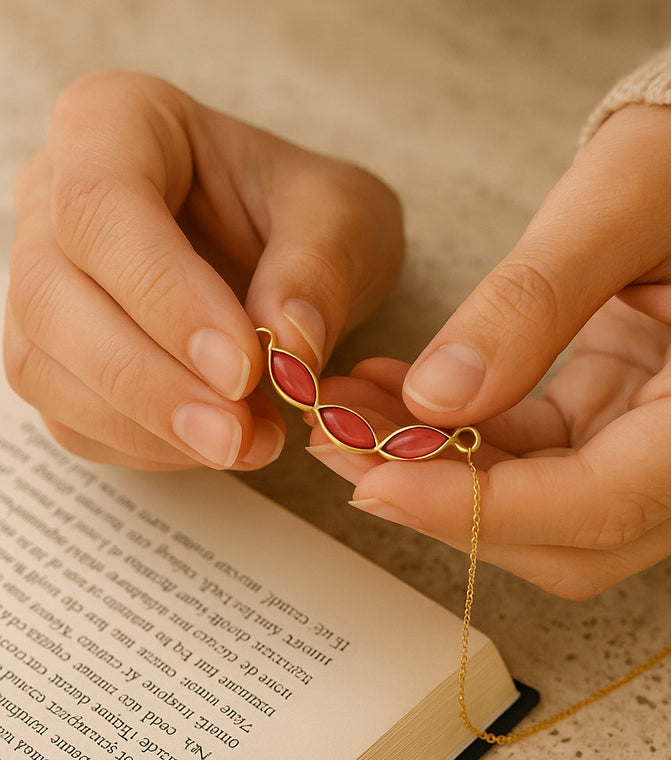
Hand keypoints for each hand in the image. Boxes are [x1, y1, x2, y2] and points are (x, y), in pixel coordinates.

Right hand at [5, 70, 402, 469]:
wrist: (292, 243)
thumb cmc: (308, 210)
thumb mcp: (343, 217)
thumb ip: (318, 271)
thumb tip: (285, 351)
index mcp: (117, 123)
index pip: (102, 207)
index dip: (165, 297)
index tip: (244, 367)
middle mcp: (56, 196)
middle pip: (53, 296)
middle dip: (150, 383)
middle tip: (239, 435)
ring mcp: (48, 276)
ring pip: (45, 365)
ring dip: (146, 426)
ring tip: (246, 444)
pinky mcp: (61, 349)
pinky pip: (71, 413)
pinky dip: (141, 444)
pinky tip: (211, 445)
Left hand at [309, 105, 670, 598]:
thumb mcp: (627, 194)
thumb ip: (532, 299)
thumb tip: (436, 398)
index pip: (606, 502)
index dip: (481, 509)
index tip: (374, 482)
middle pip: (575, 536)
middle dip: (450, 506)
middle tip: (345, 451)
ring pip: (551, 513)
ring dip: (447, 479)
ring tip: (355, 420)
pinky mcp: (641, 427)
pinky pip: (548, 463)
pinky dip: (472, 447)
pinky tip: (404, 404)